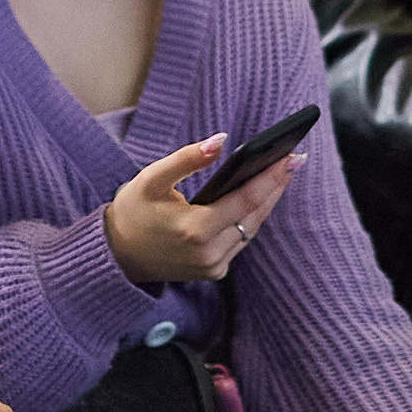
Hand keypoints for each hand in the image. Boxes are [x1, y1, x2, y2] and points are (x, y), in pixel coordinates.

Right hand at [106, 134, 300, 283]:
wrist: (117, 255)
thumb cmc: (133, 211)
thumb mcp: (152, 179)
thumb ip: (187, 158)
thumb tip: (222, 140)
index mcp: (195, 230)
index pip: (246, 200)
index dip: (271, 177)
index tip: (290, 156)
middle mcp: (209, 254)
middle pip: (255, 215)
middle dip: (276, 186)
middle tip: (295, 159)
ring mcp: (214, 267)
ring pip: (251, 229)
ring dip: (266, 202)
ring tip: (282, 173)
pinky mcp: (214, 272)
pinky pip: (241, 240)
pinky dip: (250, 218)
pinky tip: (260, 196)